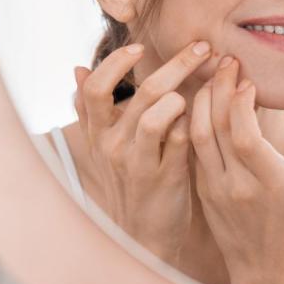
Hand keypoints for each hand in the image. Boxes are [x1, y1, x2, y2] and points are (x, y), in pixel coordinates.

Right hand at [73, 40, 211, 267]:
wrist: (143, 236)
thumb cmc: (130, 181)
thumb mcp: (105, 147)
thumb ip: (92, 109)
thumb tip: (77, 68)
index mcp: (98, 134)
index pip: (95, 89)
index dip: (116, 63)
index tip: (139, 47)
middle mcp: (112, 147)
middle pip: (142, 92)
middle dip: (176, 64)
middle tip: (202, 48)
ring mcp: (136, 163)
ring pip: (157, 113)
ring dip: (185, 94)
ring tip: (204, 87)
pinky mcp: (163, 177)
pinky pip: (179, 139)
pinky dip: (193, 121)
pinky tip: (206, 116)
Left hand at [189, 57, 283, 283]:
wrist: (265, 268)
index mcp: (270, 184)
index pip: (245, 137)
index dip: (242, 104)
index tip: (248, 80)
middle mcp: (237, 186)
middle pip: (216, 129)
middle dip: (219, 89)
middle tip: (227, 60)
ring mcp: (214, 188)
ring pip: (197, 136)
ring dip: (202, 100)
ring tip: (214, 74)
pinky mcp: (202, 189)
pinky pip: (192, 148)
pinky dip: (194, 118)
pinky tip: (204, 98)